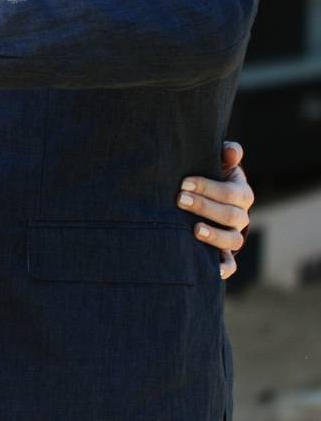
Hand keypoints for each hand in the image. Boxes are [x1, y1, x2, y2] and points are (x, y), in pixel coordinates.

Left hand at [179, 140, 252, 280]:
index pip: (231, 193)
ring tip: (194, 230)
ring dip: (214, 236)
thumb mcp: (214, 161)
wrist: (202, 196)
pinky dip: (223, 268)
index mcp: (241, 193)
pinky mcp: (223, 252)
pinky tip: (211, 269)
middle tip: (180, 200)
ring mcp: (232, 235)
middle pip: (231, 215)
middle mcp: (240, 216)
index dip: (209, 188)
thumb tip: (231, 151)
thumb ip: (225, 154)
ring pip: (233, 240)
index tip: (184, 183)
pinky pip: (229, 264)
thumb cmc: (206, 173)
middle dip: (205, 207)